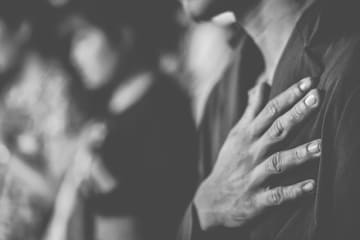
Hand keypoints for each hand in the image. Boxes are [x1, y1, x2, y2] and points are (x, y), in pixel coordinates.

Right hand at [194, 77, 320, 229]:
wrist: (212, 200)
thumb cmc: (229, 162)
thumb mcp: (237, 133)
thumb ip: (252, 109)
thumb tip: (263, 84)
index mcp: (248, 136)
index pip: (269, 111)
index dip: (289, 95)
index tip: (309, 81)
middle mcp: (252, 153)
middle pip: (276, 131)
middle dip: (296, 114)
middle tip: (317, 98)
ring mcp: (254, 176)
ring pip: (277, 162)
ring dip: (298, 154)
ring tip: (320, 145)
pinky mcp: (257, 200)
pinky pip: (276, 195)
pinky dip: (293, 191)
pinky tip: (311, 186)